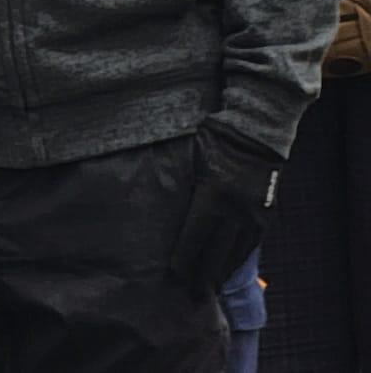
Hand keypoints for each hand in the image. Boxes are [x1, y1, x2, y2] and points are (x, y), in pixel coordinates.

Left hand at [170, 121, 283, 294]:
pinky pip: (250, 245)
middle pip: (215, 252)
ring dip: (221, 272)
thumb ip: (182, 187)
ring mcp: (254, 215)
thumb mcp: (191, 160)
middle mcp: (235, 210)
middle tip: (190, 294)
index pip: (195, 237)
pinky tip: (228, 268)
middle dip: (202, 275)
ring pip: (235, 253)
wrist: (256, 133)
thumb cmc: (213, 140)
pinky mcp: (266, 215)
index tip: (175, 274)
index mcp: (212, 195)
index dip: (185, 259)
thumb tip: (162, 208)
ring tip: (209, 288)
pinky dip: (237, 259)